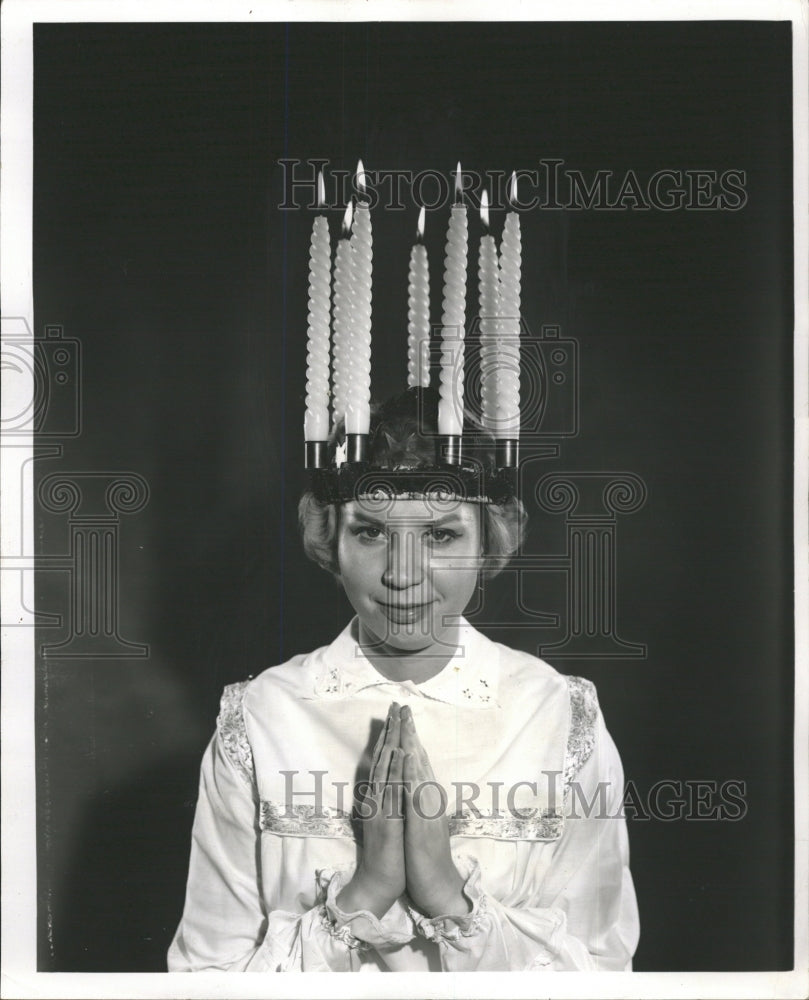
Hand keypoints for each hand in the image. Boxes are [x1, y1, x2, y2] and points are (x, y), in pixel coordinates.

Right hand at [336, 703, 405, 919]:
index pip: (384, 761)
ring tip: (397, 720)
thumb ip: (385, 801)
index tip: (396, 716)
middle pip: (384, 759)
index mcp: (379, 798)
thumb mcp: (387, 822)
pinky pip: (392, 791)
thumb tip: (385, 782)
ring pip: (386, 770)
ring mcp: (381, 808)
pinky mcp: (387, 821)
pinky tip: (401, 754)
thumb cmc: (387, 855)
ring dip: (392, 743)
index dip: (390, 738)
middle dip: (391, 732)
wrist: (379, 883)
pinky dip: (396, 770)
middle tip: (396, 706)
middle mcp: (377, 799)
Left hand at [400, 705, 470, 918]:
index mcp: (426, 798)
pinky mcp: (423, 824)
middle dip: (410, 732)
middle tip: (403, 707)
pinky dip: (412, 775)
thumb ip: (417, 800)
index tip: (402, 715)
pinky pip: (416, 795)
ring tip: (406, 723)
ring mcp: (428, 810)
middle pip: (419, 759)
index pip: (418, 761)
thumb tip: (411, 781)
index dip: (410, 737)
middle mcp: (429, 799)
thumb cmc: (426, 856)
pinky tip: (407, 759)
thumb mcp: (419, 821)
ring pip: (419, 771)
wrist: (438, 886)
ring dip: (412, 746)